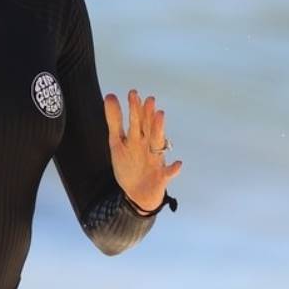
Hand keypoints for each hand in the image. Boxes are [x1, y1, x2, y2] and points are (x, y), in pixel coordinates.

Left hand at [102, 89, 182, 211]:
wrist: (138, 194)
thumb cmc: (130, 165)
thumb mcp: (117, 142)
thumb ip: (114, 120)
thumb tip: (110, 95)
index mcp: (138, 138)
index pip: (138, 121)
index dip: (135, 108)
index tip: (133, 93)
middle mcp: (149, 146)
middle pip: (149, 129)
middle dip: (148, 116)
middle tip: (149, 100)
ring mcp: (156, 161)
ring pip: (158, 145)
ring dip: (160, 132)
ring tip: (160, 117)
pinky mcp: (161, 178)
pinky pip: (169, 173)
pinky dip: (174, 169)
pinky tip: (178, 164)